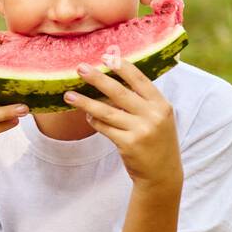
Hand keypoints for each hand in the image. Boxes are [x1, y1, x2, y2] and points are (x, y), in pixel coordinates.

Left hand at [65, 56, 181, 190]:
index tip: (105, 56)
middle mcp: (153, 116)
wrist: (162, 174)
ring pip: (106, 111)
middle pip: (119, 92)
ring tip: (68, 95)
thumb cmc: (157, 141)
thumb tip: (112, 79)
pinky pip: (104, 128)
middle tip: (80, 68)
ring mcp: (140, 131)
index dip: (122, 67)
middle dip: (97, 79)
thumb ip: (142, 101)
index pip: (140, 80)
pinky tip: (86, 116)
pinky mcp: (128, 145)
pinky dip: (93, 121)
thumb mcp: (158, 118)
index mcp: (161, 105)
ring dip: (85, 102)